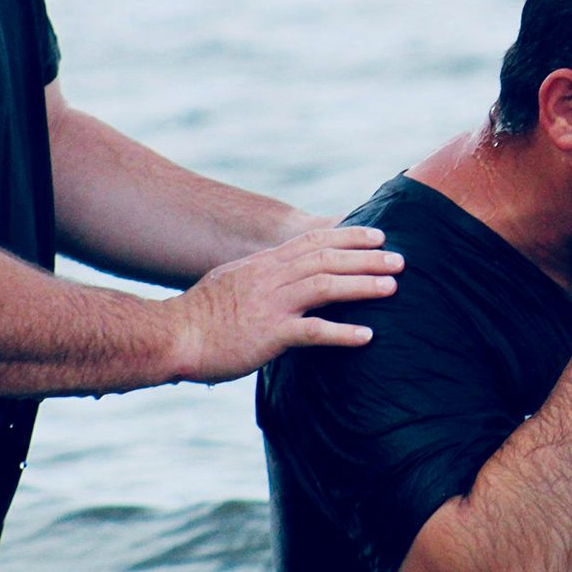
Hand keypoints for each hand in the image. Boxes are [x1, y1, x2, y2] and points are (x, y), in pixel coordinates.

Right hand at [166, 225, 400, 382]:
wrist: (171, 337)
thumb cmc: (199, 316)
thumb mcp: (231, 281)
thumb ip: (260, 276)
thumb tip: (282, 275)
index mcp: (263, 264)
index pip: (314, 242)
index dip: (349, 236)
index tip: (378, 234)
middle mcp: (271, 278)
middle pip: (327, 259)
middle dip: (367, 257)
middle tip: (400, 259)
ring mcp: (271, 304)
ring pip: (326, 286)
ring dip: (363, 286)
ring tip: (393, 287)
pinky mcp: (269, 335)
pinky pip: (313, 332)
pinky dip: (342, 332)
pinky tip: (367, 336)